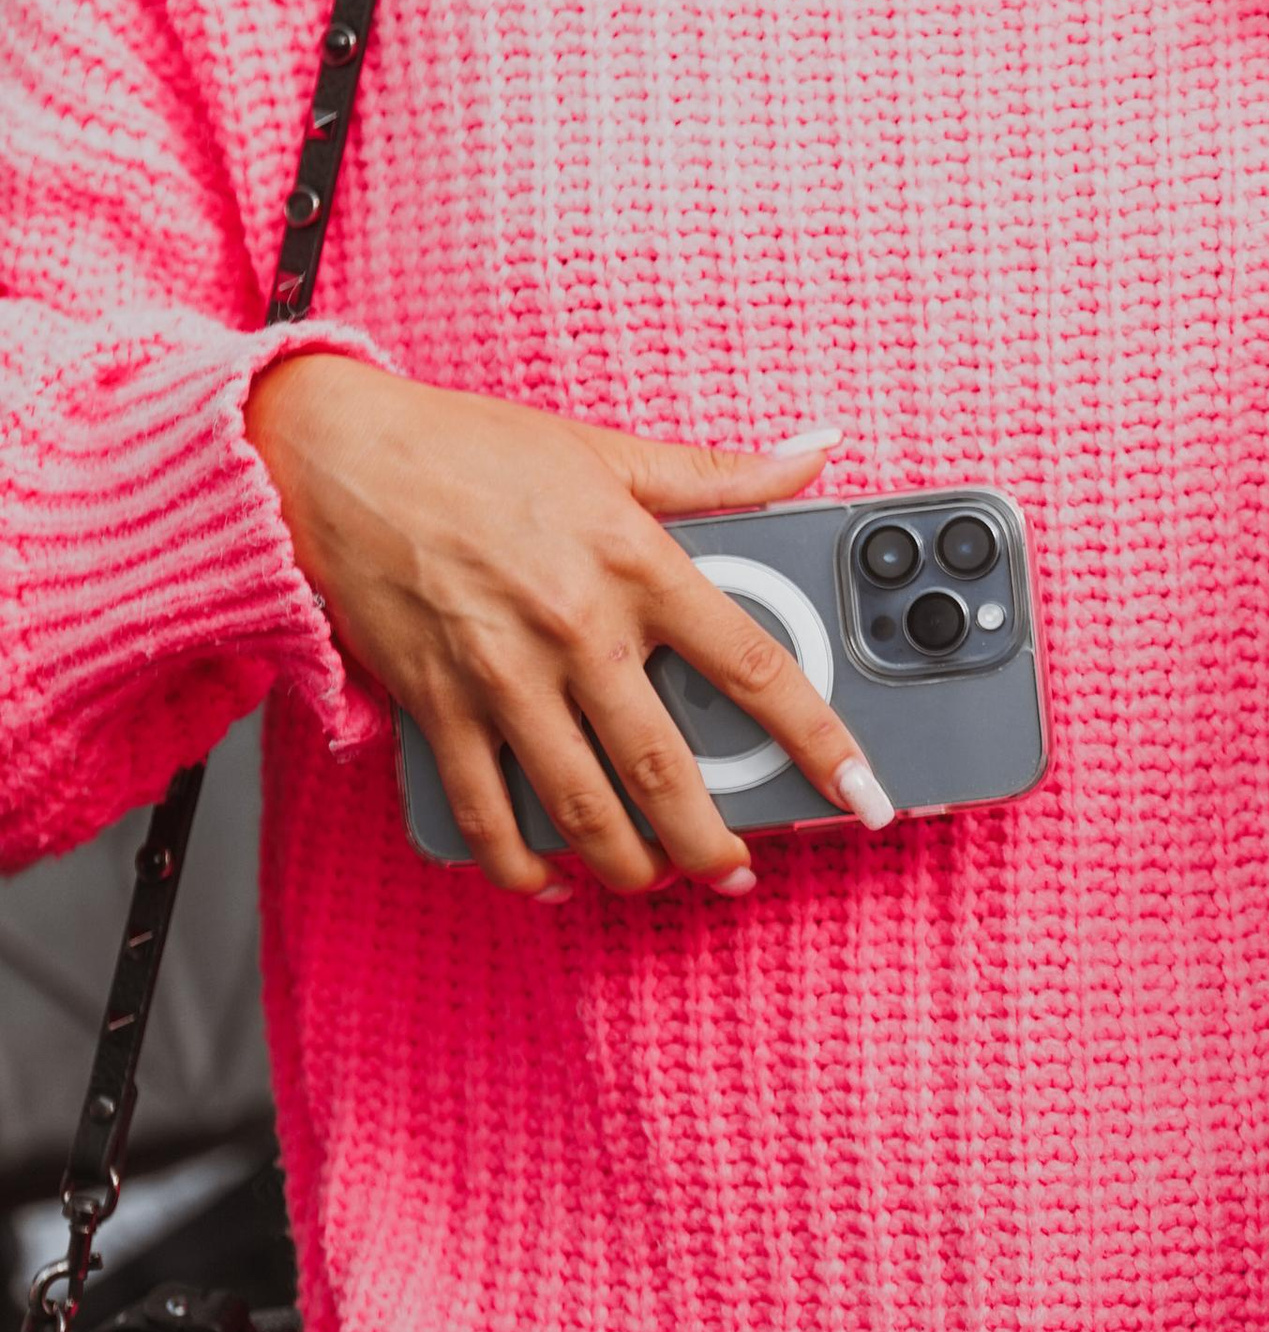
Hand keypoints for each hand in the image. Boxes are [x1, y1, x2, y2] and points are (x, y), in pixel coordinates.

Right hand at [245, 353, 894, 897]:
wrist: (344, 459)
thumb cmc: (479, 450)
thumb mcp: (613, 454)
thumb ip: (723, 474)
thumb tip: (816, 454)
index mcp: (637, 565)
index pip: (753, 667)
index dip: (819, 740)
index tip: (862, 793)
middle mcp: (577, 631)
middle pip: (666, 770)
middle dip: (714, 842)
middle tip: (739, 871)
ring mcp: (503, 679)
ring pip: (582, 809)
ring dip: (630, 866)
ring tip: (660, 881)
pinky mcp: (437, 710)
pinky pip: (485, 817)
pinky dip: (522, 867)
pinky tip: (554, 881)